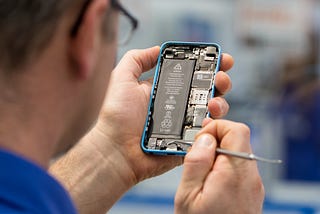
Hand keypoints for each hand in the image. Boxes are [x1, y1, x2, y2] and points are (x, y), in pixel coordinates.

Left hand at [50, 46, 234, 212]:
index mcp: (165, 89)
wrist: (115, 150)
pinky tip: (210, 120)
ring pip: (212, 111)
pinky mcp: (188, 141)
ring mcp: (184, 123)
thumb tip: (158, 49)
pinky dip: (214, 126)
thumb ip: (137, 60)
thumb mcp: (122, 79)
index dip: (207, 65)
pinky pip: (208, 133)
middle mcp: (177, 105)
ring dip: (220, 102)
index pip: (191, 74)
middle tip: (220, 78)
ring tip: (214, 102)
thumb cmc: (116, 116)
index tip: (220, 58)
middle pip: (207, 90)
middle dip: (220, 80)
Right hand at [174, 120, 264, 213]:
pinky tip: (210, 179)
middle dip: (215, 139)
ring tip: (201, 170)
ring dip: (218, 153)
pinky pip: (239, 167)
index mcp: (235, 173)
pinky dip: (224, 165)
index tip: (200, 138)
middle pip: (238, 139)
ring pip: (238, 152)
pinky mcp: (251, 191)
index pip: (237, 130)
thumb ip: (197, 163)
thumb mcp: (188, 195)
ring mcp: (253, 184)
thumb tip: (205, 138)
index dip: (216, 128)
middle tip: (196, 152)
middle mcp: (250, 176)